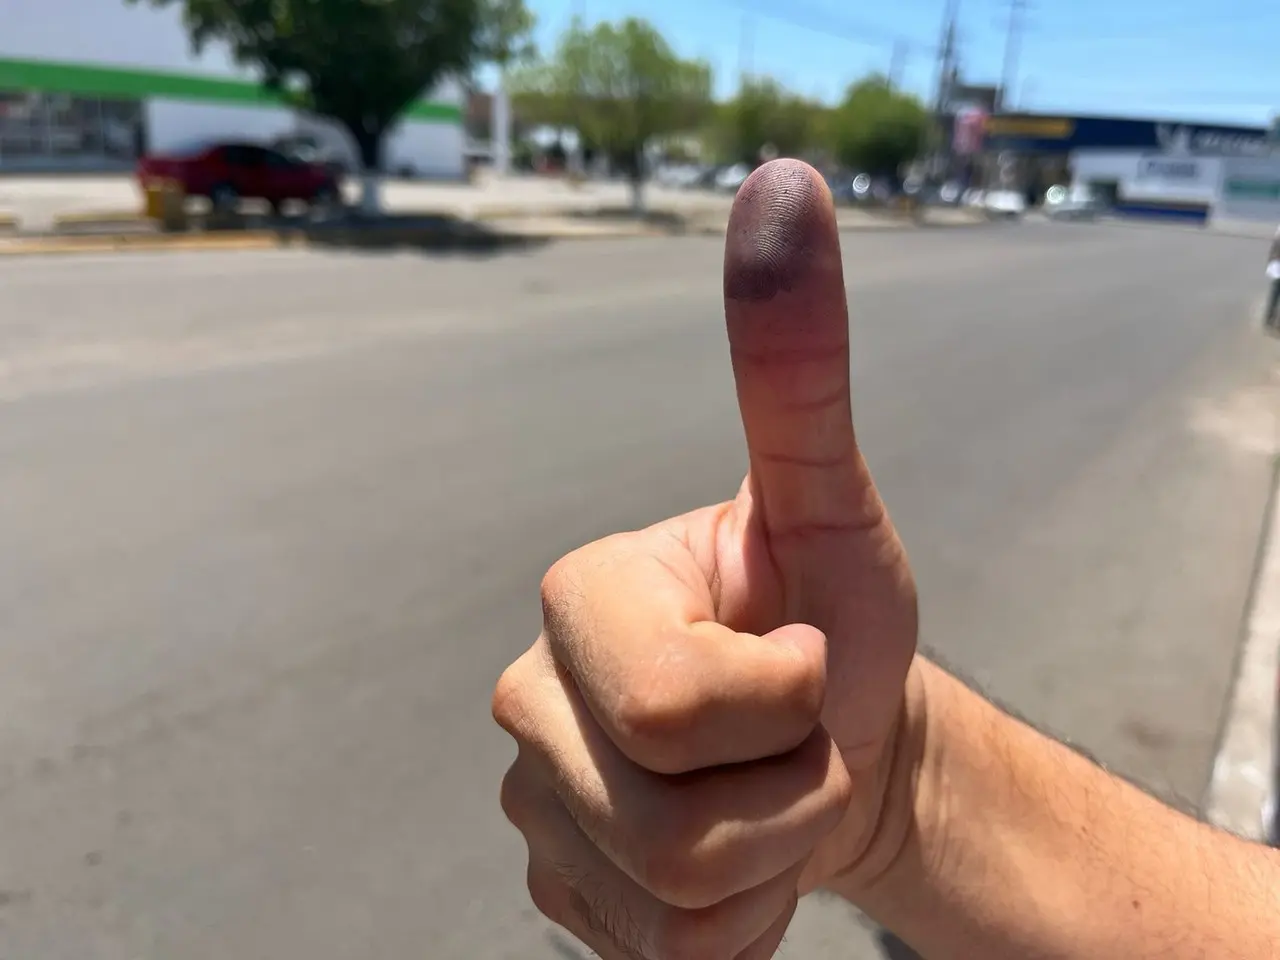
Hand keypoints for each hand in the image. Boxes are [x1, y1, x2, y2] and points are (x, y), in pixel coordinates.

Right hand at [493, 159, 918, 958]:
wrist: (842, 746)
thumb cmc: (836, 619)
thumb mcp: (835, 500)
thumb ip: (794, 366)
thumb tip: (780, 184)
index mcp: (577, 594)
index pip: (671, 707)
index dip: (782, 701)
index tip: (799, 660)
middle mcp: (529, 694)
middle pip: (664, 817)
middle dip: (785, 792)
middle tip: (793, 738)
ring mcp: (533, 802)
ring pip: (663, 897)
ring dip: (768, 858)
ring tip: (768, 795)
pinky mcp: (557, 888)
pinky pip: (657, 954)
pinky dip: (733, 922)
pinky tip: (733, 856)